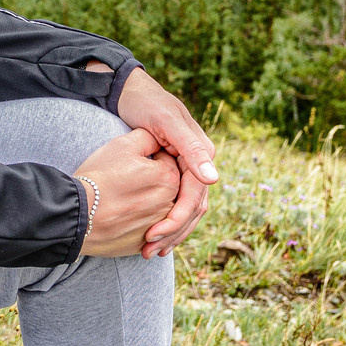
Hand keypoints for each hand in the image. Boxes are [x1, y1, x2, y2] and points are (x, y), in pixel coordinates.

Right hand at [74, 127, 184, 257]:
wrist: (78, 214)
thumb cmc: (98, 177)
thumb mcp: (122, 145)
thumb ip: (147, 137)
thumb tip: (157, 137)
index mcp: (169, 177)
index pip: (167, 161)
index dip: (150, 158)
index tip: (133, 162)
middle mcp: (171, 204)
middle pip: (167, 186)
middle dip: (152, 181)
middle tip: (127, 180)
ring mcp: (160, 227)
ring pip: (160, 209)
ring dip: (149, 203)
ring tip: (124, 198)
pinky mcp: (147, 243)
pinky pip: (151, 231)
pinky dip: (143, 224)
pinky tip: (125, 217)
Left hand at [102, 66, 217, 257]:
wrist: (131, 93)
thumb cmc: (148, 104)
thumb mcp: (167, 122)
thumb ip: (192, 148)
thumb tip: (214, 178)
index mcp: (202, 152)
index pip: (195, 196)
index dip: (177, 218)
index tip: (154, 235)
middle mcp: (199, 163)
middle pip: (194, 208)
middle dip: (173, 232)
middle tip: (149, 251)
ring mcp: (188, 169)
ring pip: (188, 210)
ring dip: (171, 232)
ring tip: (149, 251)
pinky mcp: (175, 172)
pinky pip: (176, 203)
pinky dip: (166, 221)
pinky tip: (151, 236)